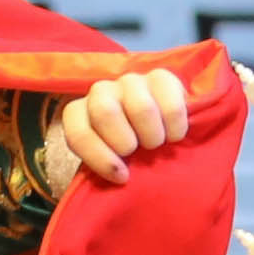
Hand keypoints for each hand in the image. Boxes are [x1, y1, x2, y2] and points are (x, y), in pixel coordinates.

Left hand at [41, 62, 201, 192]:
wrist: (160, 132)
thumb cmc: (128, 156)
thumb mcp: (110, 165)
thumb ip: (105, 168)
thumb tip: (121, 178)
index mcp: (79, 114)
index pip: (78, 133)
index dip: (100, 158)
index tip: (122, 177)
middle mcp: (100, 91)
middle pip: (105, 111)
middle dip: (126, 142)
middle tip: (138, 152)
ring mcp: (130, 81)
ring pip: (141, 107)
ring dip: (152, 135)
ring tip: (157, 143)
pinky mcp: (161, 77)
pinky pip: (171, 102)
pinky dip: (175, 126)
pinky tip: (174, 135)